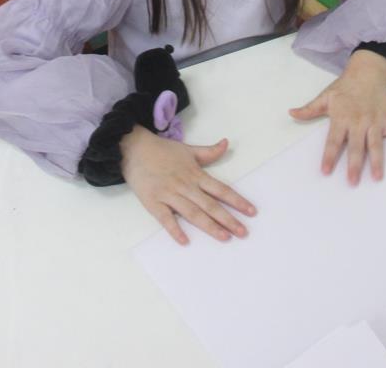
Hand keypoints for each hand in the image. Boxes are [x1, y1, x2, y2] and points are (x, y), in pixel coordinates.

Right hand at [120, 126, 255, 244]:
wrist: (134, 148)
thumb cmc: (162, 150)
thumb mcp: (188, 149)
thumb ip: (209, 151)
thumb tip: (227, 143)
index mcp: (195, 174)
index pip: (221, 189)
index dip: (237, 200)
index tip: (251, 211)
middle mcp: (185, 185)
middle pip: (210, 205)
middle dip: (228, 219)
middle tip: (243, 233)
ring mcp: (169, 194)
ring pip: (192, 213)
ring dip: (209, 226)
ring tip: (224, 237)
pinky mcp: (153, 202)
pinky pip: (165, 218)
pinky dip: (175, 229)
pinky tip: (185, 241)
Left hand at [289, 50, 385, 184]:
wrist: (367, 71)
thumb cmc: (344, 87)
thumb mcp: (325, 96)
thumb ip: (309, 109)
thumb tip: (291, 113)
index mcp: (341, 117)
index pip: (334, 141)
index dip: (329, 156)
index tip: (325, 171)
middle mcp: (359, 121)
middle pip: (356, 147)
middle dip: (354, 165)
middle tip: (352, 183)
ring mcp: (375, 121)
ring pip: (376, 144)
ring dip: (377, 162)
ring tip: (377, 178)